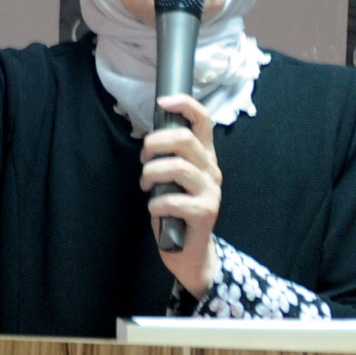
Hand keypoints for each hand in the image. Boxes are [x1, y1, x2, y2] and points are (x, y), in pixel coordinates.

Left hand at [140, 93, 221, 297]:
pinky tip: (154, 209)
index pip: (203, 120)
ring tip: (146, 185)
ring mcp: (211, 191)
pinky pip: (173, 200)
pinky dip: (155, 203)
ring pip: (177, 167)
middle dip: (155, 144)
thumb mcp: (172, 180)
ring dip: (152, 173)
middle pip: (184, 140)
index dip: (184, 105)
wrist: (190, 251)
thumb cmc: (176, 211)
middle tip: (143, 158)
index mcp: (205, 157)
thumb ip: (169, 158)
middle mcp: (212, 170)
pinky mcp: (205, 212)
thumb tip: (151, 139)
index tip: (162, 103)